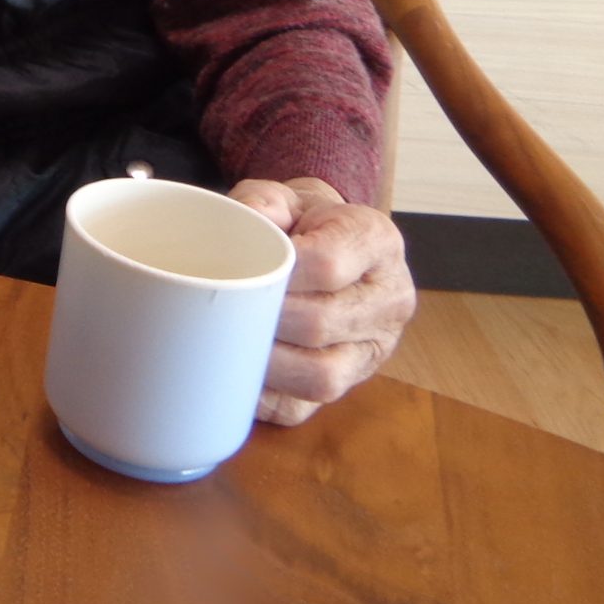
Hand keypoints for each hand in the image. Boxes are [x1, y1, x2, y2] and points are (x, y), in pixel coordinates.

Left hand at [228, 176, 417, 425]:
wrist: (318, 242)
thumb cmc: (294, 220)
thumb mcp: (279, 195)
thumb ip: (260, 200)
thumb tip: (245, 220)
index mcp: (377, 242)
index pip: (328, 263)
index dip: (276, 270)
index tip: (239, 265)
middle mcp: (389, 300)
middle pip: (321, 323)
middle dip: (260, 318)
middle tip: (214, 307)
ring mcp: (373, 350)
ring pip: (321, 376)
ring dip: (262, 363)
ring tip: (222, 342)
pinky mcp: (346, 387)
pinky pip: (301, 407)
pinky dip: (258, 396)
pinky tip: (230, 375)